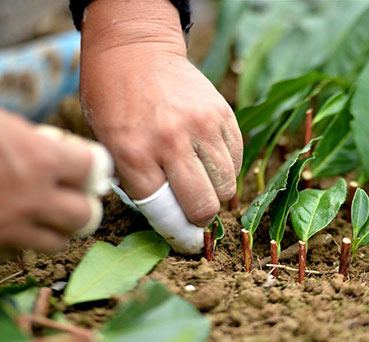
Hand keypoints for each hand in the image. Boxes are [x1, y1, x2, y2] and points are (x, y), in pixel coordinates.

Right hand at [0, 109, 94, 252]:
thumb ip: (29, 140)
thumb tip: (52, 150)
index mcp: (39, 159)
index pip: (95, 168)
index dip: (91, 165)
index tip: (86, 164)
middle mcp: (31, 199)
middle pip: (86, 215)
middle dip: (81, 204)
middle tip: (71, 193)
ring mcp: (8, 228)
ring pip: (57, 243)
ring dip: (56, 228)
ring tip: (43, 213)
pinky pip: (16, 254)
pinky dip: (18, 243)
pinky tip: (6, 225)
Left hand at [80, 0, 242, 235]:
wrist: (136, 50)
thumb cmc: (114, 101)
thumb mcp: (109, 145)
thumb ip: (138, 182)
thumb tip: (173, 219)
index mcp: (133, 152)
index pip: (166, 212)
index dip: (177, 233)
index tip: (186, 241)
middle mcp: (171, 141)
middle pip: (204, 205)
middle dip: (201, 219)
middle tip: (196, 214)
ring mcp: (201, 125)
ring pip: (227, 186)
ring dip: (218, 194)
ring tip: (203, 184)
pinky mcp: (223, 114)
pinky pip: (237, 159)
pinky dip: (227, 169)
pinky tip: (210, 161)